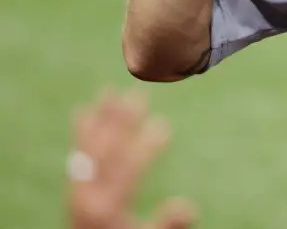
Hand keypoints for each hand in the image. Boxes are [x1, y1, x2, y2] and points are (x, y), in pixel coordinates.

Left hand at [68, 89, 195, 228]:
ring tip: (110, 91)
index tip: (163, 125)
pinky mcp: (75, 187)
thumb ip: (169, 225)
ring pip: (88, 148)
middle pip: (103, 153)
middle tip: (137, 96)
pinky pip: (78, 153)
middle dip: (120, 123)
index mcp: (106, 208)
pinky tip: (85, 110)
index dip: (145, 147)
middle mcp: (87, 195)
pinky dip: (82, 131)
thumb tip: (191, 207)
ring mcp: (78, 190)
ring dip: (101, 119)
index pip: (125, 170)